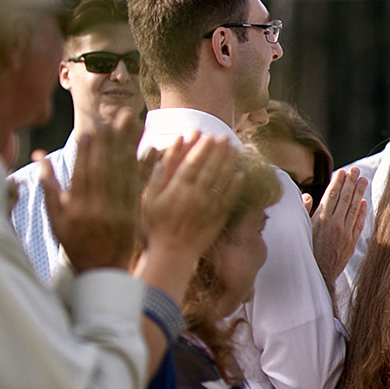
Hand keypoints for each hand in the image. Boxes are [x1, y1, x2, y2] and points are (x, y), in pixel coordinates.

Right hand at [47, 110, 142, 271]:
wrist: (103, 270)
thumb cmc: (75, 242)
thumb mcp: (55, 218)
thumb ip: (48, 186)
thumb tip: (38, 156)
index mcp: (77, 207)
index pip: (82, 173)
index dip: (87, 151)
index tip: (91, 131)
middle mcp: (98, 207)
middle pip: (105, 167)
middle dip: (111, 140)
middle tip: (117, 116)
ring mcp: (118, 210)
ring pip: (123, 172)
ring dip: (129, 145)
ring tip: (134, 123)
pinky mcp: (134, 212)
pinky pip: (139, 185)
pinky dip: (145, 166)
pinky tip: (151, 149)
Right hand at [140, 133, 240, 265]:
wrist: (173, 253)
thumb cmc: (156, 226)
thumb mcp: (149, 200)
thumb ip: (158, 178)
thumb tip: (162, 159)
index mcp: (178, 189)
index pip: (192, 163)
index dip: (201, 148)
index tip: (208, 135)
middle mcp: (196, 195)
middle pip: (210, 168)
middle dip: (218, 151)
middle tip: (225, 137)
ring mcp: (209, 206)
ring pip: (222, 180)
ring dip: (229, 163)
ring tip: (234, 149)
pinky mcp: (218, 217)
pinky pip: (229, 198)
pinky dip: (235, 186)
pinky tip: (240, 174)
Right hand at [308, 166, 367, 284]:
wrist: (316, 274)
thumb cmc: (305, 251)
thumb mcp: (300, 229)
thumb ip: (304, 211)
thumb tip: (307, 195)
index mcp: (320, 219)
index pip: (332, 195)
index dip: (338, 182)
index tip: (342, 171)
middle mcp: (334, 224)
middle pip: (345, 198)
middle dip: (351, 182)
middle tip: (356, 170)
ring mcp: (345, 233)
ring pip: (354, 209)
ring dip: (359, 193)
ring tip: (363, 180)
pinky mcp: (351, 242)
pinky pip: (358, 224)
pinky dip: (362, 212)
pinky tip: (364, 202)